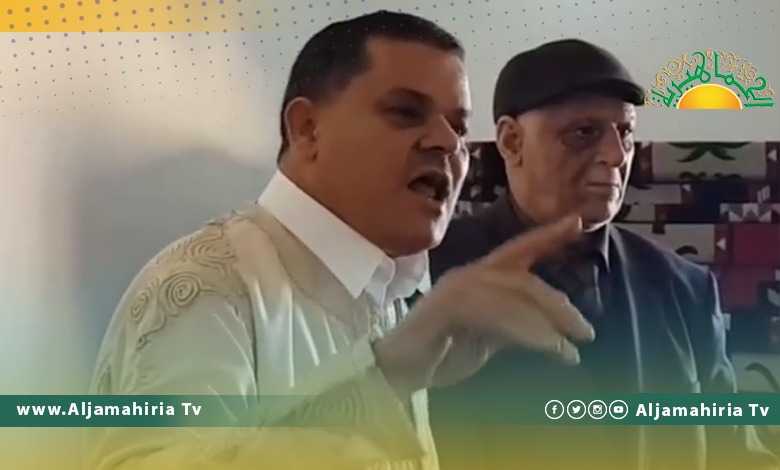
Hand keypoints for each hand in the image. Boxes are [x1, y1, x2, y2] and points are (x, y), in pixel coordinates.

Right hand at [373, 215, 594, 395]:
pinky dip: (528, 333)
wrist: (397, 372)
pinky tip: (549, 350)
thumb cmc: (440, 355)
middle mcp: (468, 276)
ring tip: (569, 353)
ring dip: (547, 325)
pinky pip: (496, 314)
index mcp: (478, 277)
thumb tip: (551, 330)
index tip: (577, 222)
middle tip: (586, 333)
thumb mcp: (487, 338)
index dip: (547, 235)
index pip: (517, 250)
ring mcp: (455, 289)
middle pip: (523, 280)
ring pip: (513, 295)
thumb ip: (513, 325)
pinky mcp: (447, 307)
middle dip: (559, 306)